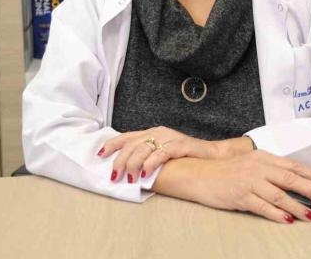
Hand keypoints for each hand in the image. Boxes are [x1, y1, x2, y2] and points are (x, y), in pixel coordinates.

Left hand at [98, 126, 220, 182]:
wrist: (210, 155)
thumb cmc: (185, 157)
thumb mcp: (162, 153)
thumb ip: (147, 156)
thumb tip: (126, 169)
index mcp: (152, 132)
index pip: (127, 136)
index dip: (112, 144)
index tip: (100, 155)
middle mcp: (158, 132)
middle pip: (132, 144)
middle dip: (120, 160)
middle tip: (114, 176)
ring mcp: (169, 137)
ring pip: (143, 148)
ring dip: (133, 165)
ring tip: (129, 178)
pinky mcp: (180, 145)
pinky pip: (160, 153)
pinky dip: (150, 164)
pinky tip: (145, 174)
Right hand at [187, 150, 310, 223]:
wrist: (199, 174)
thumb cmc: (226, 170)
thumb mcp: (250, 163)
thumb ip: (269, 168)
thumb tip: (293, 180)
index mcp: (263, 157)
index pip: (292, 165)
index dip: (310, 175)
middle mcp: (258, 168)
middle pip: (290, 179)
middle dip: (310, 189)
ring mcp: (249, 182)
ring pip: (280, 195)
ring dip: (298, 206)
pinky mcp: (241, 196)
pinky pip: (264, 207)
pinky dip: (278, 214)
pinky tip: (288, 220)